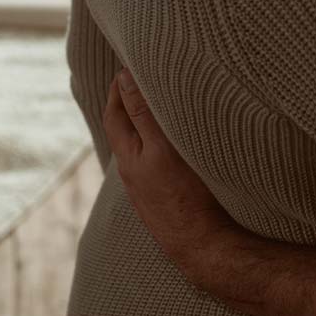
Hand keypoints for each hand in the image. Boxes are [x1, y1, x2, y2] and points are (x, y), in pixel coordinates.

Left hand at [102, 69, 239, 276]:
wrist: (202, 248)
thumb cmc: (183, 196)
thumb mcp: (161, 148)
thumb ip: (142, 113)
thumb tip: (125, 78)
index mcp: (127, 158)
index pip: (114, 114)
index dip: (117, 89)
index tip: (126, 66)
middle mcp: (132, 174)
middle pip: (123, 131)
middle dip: (127, 104)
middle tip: (138, 80)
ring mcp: (147, 189)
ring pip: (138, 148)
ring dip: (142, 125)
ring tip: (155, 106)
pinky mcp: (163, 200)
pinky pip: (152, 164)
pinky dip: (155, 145)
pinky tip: (171, 145)